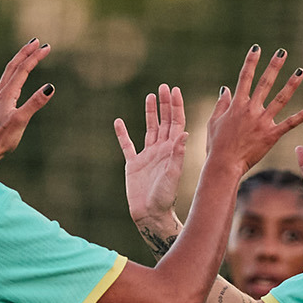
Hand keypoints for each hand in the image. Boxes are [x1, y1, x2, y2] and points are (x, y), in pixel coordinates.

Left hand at [0, 39, 54, 158]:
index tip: (46, 47)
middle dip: (26, 53)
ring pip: (9, 73)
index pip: (23, 70)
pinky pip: (7, 82)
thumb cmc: (2, 138)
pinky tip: (17, 77)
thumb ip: (35, 103)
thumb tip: (49, 87)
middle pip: (14, 66)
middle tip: (38, 42)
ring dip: (19, 60)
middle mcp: (1, 93)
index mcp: (7, 94)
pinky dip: (14, 72)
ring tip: (28, 53)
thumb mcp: (21, 121)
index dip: (35, 57)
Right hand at [115, 84, 187, 227]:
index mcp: (173, 150)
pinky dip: (122, 134)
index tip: (174, 90)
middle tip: (163, 87)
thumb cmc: (164, 198)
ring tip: (150, 96)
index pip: (176, 123)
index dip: (176, 106)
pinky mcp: (133, 164)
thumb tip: (184, 133)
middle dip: (165, 104)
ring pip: (149, 129)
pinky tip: (118, 122)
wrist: (150, 215)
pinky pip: (127, 145)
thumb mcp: (173, 175)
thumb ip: (178, 154)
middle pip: (164, 122)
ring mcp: (147, 156)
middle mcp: (161, 150)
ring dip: (150, 113)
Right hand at [205, 45, 302, 175]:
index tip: (257, 48)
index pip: (244, 78)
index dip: (251, 62)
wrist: (223, 165)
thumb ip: (221, 104)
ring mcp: (262, 121)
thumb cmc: (216, 145)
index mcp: (236, 105)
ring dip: (291, 84)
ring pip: (280, 99)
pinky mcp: (271, 135)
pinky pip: (289, 123)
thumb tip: (225, 89)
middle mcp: (251, 109)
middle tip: (283, 52)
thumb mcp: (214, 122)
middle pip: (264, 83)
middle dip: (274, 66)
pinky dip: (302, 115)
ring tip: (301, 71)